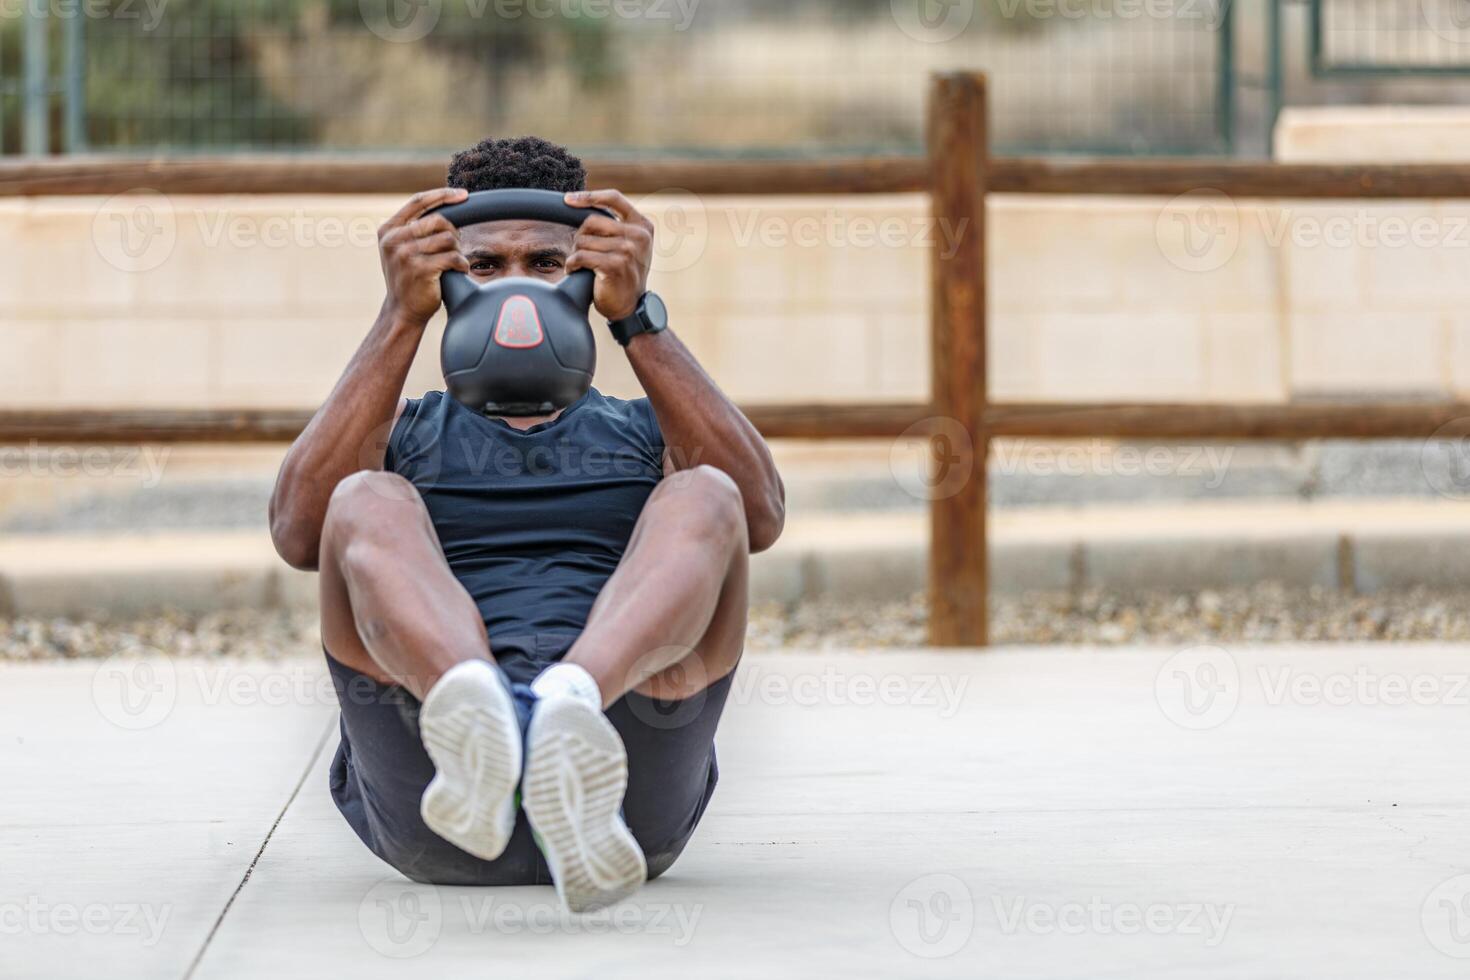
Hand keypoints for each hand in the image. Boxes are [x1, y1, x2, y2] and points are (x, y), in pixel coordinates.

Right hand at [377, 188, 469, 327]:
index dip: (442, 195)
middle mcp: (394, 239)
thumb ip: (414, 229)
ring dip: (457, 250)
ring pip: (447, 238)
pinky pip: (453, 257)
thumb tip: (446, 206)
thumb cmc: (408, 278)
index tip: (463, 195)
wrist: (402, 311)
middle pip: (438, 220)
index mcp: (388, 230)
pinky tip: (459, 271)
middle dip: (453, 233)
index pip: (418, 202)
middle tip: (455, 248)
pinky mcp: (420, 269)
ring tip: (453, 262)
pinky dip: (461, 264)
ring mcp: (405, 254)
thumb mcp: (401, 249)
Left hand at [565, 189, 654, 320]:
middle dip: (580, 237)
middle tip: (583, 253)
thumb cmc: (625, 275)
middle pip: (591, 221)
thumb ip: (616, 226)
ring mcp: (628, 250)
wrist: (630, 307)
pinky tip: (576, 271)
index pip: (613, 198)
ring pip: (583, 240)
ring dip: (576, 253)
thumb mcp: (630, 245)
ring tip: (584, 266)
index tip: (568, 199)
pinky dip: (572, 264)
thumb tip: (582, 205)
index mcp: (643, 226)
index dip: (589, 196)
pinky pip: (580, 256)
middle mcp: (638, 236)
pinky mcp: (614, 265)